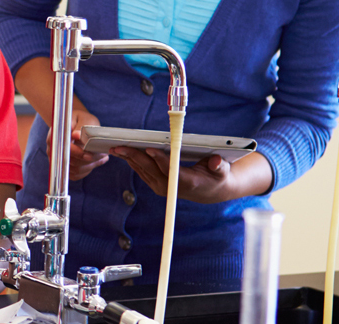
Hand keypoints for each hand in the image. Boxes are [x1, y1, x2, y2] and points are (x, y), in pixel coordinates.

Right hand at [45, 105, 110, 179]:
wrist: (75, 123)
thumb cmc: (81, 119)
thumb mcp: (84, 118)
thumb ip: (81, 126)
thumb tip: (76, 135)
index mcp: (55, 135)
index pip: (64, 149)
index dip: (77, 153)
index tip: (90, 154)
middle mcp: (53, 149)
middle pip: (69, 162)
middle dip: (88, 161)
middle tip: (103, 155)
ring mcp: (57, 159)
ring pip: (74, 170)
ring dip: (90, 166)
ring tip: (102, 157)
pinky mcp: (64, 166)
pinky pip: (75, 175)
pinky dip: (87, 170)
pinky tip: (96, 161)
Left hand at [110, 147, 233, 203]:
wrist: (211, 191)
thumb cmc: (217, 176)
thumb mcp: (222, 171)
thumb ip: (219, 166)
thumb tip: (216, 161)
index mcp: (187, 182)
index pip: (170, 170)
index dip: (160, 159)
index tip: (149, 149)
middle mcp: (171, 187)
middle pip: (151, 170)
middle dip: (134, 156)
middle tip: (120, 146)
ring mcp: (162, 187)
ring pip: (143, 170)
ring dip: (128, 158)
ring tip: (115, 147)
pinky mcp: (156, 184)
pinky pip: (142, 171)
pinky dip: (132, 161)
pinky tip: (123, 153)